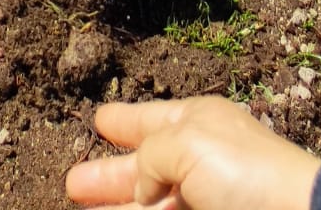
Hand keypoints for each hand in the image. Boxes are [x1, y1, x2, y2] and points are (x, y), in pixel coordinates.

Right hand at [66, 97, 320, 209]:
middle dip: (109, 177)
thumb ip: (149, 156)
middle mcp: (201, 161)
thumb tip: (140, 190)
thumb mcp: (187, 141)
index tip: (99, 122)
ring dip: (118, 209)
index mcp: (199, 123)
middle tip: (73, 183)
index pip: (150, 119)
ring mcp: (206, 201)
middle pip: (143, 168)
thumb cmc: (247, 173)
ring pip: (151, 205)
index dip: (122, 122)